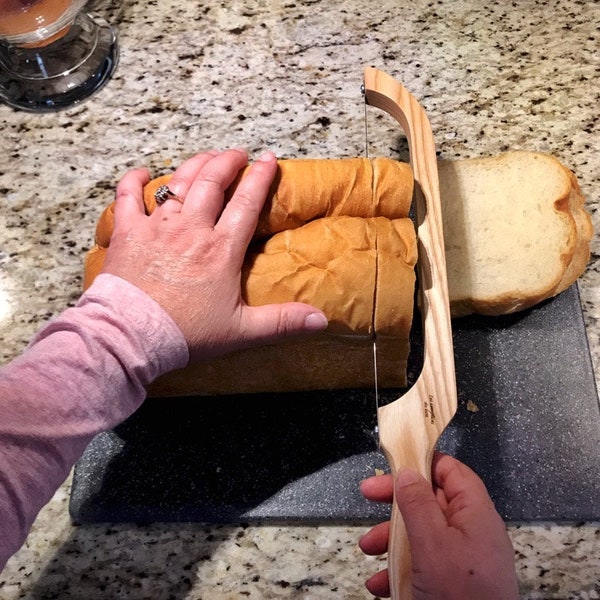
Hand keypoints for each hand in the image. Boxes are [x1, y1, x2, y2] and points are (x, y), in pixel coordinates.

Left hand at [101, 148, 327, 361]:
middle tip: (238, 153)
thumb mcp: (241, 331)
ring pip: (179, 182)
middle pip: (212, 181)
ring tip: (208, 156)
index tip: (269, 159)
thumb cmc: (187, 333)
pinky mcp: (128, 232)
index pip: (246, 202)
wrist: (132, 336)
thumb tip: (321, 321)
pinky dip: (134, 180)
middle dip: (228, 162)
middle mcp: (191, 228)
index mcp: (221, 249)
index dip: (260, 177)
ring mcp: (157, 226)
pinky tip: (142, 173)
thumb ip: (282, 322)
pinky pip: (127, 195)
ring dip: (195, 164)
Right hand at [359, 452, 518, 598]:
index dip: (423, 463)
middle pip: (431, 502)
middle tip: (365, 496)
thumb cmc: (457, 593)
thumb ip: (417, 504)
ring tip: (367, 551)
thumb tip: (408, 471)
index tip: (393, 463)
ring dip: (391, 540)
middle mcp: (472, 533)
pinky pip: (424, 566)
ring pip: (422, 535)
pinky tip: (380, 585)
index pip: (452, 472)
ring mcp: (463, 561)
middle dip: (396, 503)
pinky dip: (400, 571)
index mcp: (475, 514)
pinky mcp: (454, 585)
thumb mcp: (431, 543)